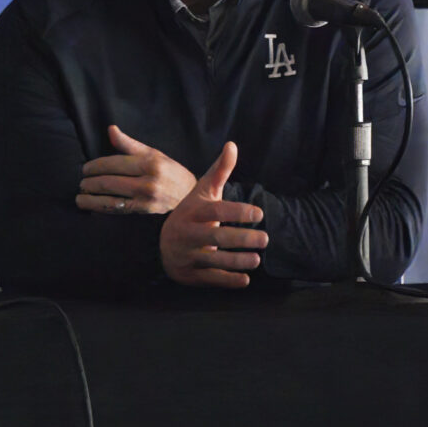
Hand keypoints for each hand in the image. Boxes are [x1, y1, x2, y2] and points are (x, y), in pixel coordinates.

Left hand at [77, 124, 197, 215]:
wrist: (190, 195)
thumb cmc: (169, 171)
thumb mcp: (153, 153)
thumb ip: (129, 144)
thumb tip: (110, 129)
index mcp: (150, 163)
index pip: (114, 163)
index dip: (96, 166)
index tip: (85, 169)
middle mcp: (148, 181)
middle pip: (110, 181)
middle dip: (90, 183)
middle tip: (81, 182)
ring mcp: (146, 198)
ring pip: (110, 198)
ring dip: (91, 199)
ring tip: (80, 196)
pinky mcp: (144, 211)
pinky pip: (117, 210)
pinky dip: (101, 209)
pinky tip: (91, 207)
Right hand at [159, 142, 267, 289]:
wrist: (162, 243)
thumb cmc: (191, 214)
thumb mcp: (202, 192)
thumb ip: (219, 171)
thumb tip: (232, 145)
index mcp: (192, 213)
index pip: (215, 211)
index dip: (237, 211)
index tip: (259, 213)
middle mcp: (186, 234)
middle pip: (215, 237)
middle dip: (242, 238)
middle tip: (265, 239)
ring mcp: (186, 255)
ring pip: (213, 260)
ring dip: (237, 261)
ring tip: (256, 259)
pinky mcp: (188, 274)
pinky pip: (209, 279)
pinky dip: (228, 281)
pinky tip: (245, 280)